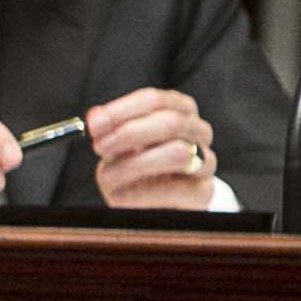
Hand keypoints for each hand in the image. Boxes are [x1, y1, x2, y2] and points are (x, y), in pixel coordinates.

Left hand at [87, 86, 215, 209]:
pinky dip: (141, 193)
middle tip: (100, 147)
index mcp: (179, 110)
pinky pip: (174, 188)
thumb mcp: (119, 143)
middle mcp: (198, 131)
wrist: (153, 200)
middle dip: (129, 134)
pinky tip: (123, 195)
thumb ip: (110, 129)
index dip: (122, 110)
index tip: (95, 124)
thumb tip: (96, 118)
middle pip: (171, 122)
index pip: (155, 100)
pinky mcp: (202, 191)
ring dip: (134, 165)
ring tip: (109, 176)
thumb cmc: (136, 164)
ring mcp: (205, 161)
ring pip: (178, 153)